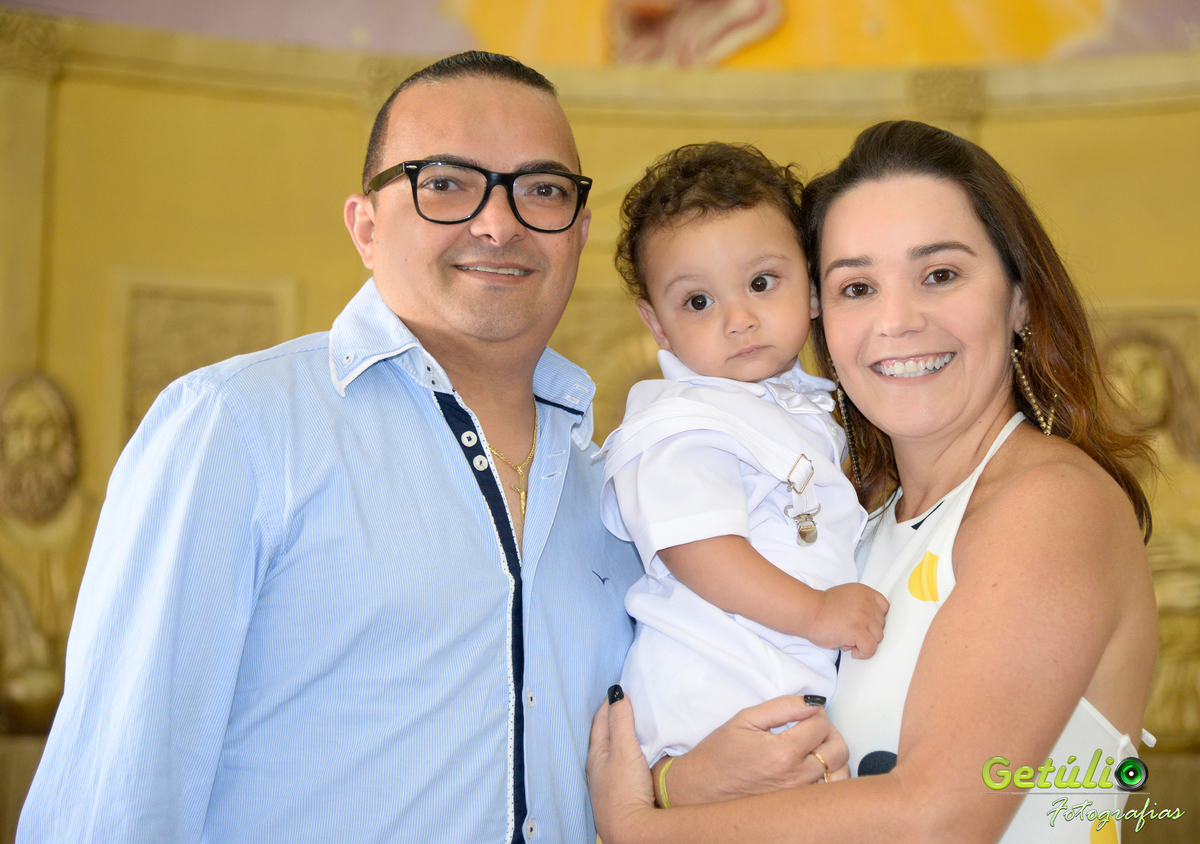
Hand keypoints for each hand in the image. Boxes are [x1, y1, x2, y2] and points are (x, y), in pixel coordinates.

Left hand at [587, 687, 656, 843]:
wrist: (631, 831)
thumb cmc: (624, 790)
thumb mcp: (624, 749)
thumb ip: (621, 720)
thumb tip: (616, 692)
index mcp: (596, 754)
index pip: (600, 720)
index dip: (609, 702)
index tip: (620, 687)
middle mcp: (599, 767)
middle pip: (604, 734)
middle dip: (613, 717)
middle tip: (626, 702)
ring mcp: (608, 781)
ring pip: (613, 750)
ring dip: (621, 735)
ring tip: (633, 724)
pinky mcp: (620, 792)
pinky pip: (622, 763)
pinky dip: (628, 751)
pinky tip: (637, 754)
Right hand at [659, 695, 848, 805]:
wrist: (701, 788)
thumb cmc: (719, 753)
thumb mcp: (745, 718)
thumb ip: (783, 706)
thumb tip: (813, 702)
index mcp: (782, 753)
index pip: (821, 724)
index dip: (814, 712)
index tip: (803, 712)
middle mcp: (795, 778)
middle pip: (838, 748)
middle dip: (829, 731)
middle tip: (811, 727)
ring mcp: (799, 797)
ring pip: (841, 773)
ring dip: (832, 755)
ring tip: (813, 747)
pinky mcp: (798, 807)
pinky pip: (831, 792)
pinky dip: (830, 776)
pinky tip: (814, 768)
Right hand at [808, 582, 888, 657]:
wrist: (807, 611)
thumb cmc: (822, 607)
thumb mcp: (846, 595)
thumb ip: (861, 604)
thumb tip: (869, 624)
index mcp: (864, 592)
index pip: (884, 607)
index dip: (876, 619)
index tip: (867, 624)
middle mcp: (866, 603)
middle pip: (881, 624)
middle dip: (868, 631)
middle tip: (852, 633)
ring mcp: (863, 617)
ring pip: (878, 637)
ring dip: (865, 642)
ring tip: (850, 641)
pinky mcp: (857, 631)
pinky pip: (871, 648)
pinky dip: (864, 653)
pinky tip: (854, 651)